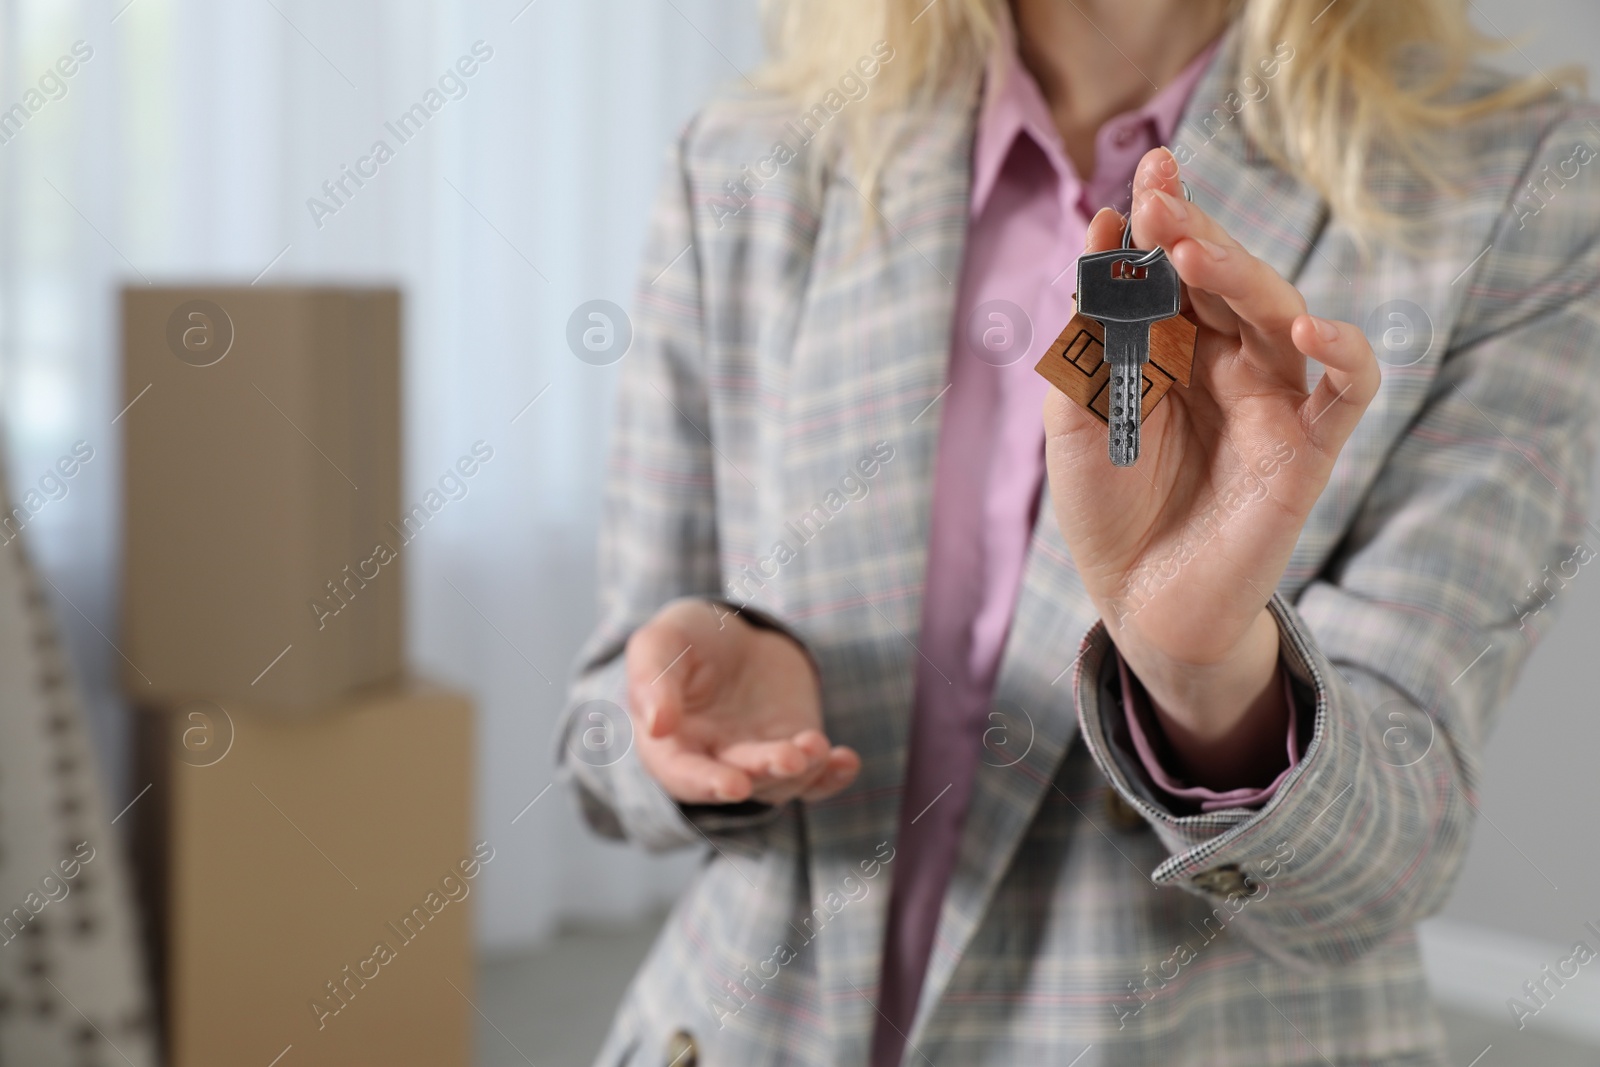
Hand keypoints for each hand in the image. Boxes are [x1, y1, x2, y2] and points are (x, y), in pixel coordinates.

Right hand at [625, 598, 860, 805]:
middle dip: (764, 772)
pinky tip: (846, 762)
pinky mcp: (793, 747)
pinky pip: (814, 776)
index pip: (682, 774)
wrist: (735, 633)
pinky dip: (832, 776)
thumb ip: (652, 680)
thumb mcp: (661, 642)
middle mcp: (714, 759)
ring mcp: (757, 757)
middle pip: (738, 779)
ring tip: (816, 745)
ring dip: (802, 769)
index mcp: (670, 742)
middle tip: (788, 759)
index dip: (705, 783)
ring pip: (779, 781)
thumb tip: (656, 727)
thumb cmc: (688, 639)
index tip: (732, 784)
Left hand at [1044, 148, 1379, 774]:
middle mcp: (1228, 360)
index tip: (1148, 172)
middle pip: (1228, 276)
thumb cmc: (1105, 505)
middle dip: (1194, 230)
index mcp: (1173, 344)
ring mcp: (1272, 399)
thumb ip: (1088, 329)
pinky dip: (1342, 351)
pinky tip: (1308, 325)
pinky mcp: (1307, 447)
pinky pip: (1346, 388)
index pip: (1177, 265)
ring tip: (1191, 252)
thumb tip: (1100, 228)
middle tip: (1160, 196)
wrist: (1137, 601)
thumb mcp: (1072, 411)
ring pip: (1280, 313)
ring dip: (1242, 275)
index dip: (1167, 216)